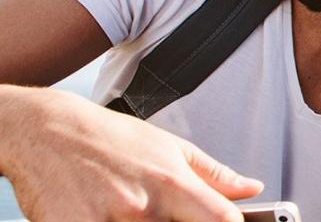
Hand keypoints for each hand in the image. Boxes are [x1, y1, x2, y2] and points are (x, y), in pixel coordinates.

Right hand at [0, 86, 263, 220]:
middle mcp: (143, 207)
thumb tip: (252, 188)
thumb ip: (213, 174)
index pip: (222, 221)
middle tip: (161, 212)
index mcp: (172, 183)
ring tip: (131, 213)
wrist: (44, 132)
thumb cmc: (109, 138)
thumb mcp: (169, 146)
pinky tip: (106, 216)